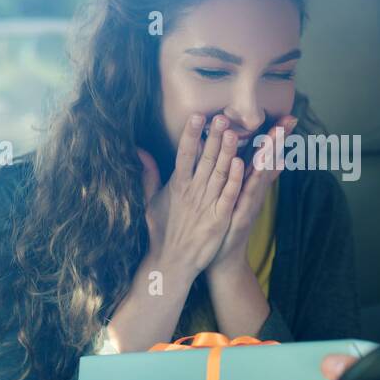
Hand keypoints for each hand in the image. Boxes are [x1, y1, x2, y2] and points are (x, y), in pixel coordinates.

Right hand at [137, 113, 243, 278]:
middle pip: (204, 159)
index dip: (190, 135)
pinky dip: (233, 180)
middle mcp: (192, 192)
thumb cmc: (162, 231)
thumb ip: (148, 174)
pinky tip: (240, 164)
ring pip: (218, 173)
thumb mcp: (150, 201)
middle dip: (213, 137)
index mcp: (177, 185)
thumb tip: (139, 151)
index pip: (183, 154)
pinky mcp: (218, 219)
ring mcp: (206, 205)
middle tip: (221, 116)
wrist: (171, 263)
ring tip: (233, 131)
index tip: (197, 116)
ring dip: (226, 152)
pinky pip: (228, 196)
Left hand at [208, 114, 295, 272]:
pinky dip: (248, 179)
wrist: (221, 260)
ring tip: (274, 135)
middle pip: (268, 161)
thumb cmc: (226, 225)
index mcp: (250, 183)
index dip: (277, 137)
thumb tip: (256, 159)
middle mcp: (253, 191)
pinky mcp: (239, 215)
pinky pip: (244, 193)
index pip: (265, 155)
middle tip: (289, 120)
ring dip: (267, 154)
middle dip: (278, 140)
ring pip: (259, 174)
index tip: (288, 116)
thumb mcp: (238, 199)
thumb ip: (245, 177)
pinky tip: (249, 163)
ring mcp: (249, 203)